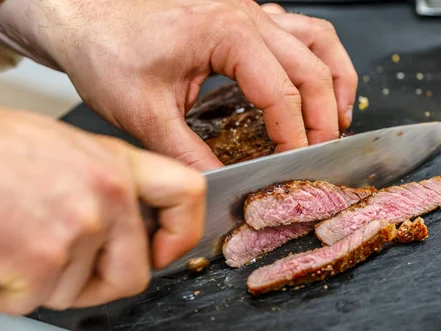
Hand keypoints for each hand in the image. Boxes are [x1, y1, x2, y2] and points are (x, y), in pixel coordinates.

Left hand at [0, 0, 356, 170]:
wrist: (82, 15)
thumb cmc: (106, 49)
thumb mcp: (144, 113)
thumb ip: (188, 154)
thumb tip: (220, 184)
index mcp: (227, 33)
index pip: (282, 93)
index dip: (295, 136)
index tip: (294, 165)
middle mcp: (248, 16)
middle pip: (313, 69)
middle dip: (324, 117)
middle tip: (321, 153)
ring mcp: (250, 11)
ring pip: (320, 41)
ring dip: (335, 80)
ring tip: (339, 117)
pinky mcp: (244, 16)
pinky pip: (301, 30)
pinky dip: (317, 59)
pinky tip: (313, 83)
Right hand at [0, 107, 205, 314]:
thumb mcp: (67, 148)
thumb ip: (107, 183)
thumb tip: (131, 225)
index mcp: (118, 163)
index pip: (187, 194)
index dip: (183, 232)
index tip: (165, 249)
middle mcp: (108, 193)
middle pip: (134, 273)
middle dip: (99, 284)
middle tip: (65, 268)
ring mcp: (78, 226)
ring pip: (76, 291)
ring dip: (45, 281)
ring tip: (17, 237)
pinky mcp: (41, 257)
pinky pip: (34, 301)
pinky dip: (12, 290)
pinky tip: (2, 251)